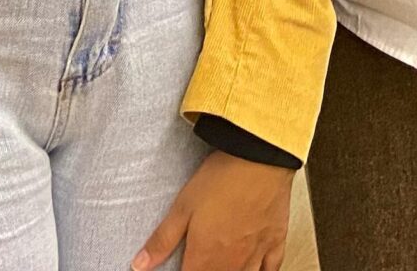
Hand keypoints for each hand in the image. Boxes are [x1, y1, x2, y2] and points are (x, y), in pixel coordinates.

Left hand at [133, 152, 292, 270]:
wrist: (260, 158)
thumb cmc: (222, 179)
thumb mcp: (183, 206)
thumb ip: (162, 240)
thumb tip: (140, 264)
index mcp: (205, 257)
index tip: (184, 267)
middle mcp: (232, 262)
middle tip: (202, 262)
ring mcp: (256, 253)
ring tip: (224, 266)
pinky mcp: (275, 240)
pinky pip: (272, 270)